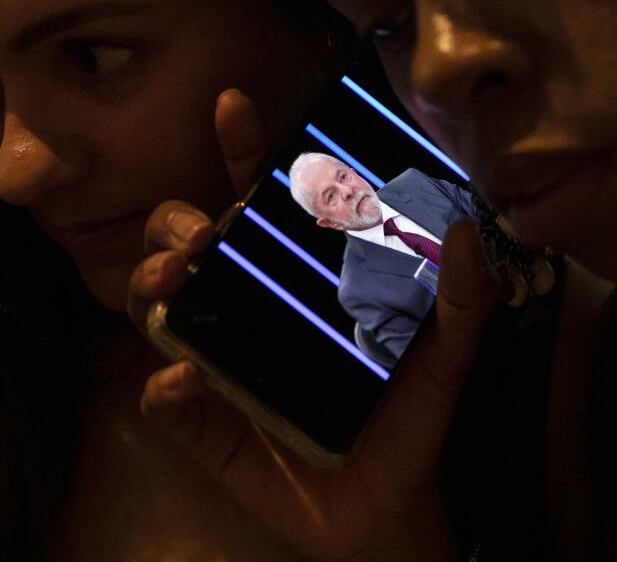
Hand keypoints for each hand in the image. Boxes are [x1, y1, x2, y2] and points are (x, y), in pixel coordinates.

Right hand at [127, 90, 501, 560]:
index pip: (261, 201)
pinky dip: (164, 387)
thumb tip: (466, 229)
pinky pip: (163, 397)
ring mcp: (217, 361)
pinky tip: (181, 383)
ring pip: (156, 305)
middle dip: (176, 221)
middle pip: (186, 240)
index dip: (243, 150)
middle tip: (202, 234)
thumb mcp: (444, 358)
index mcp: (297, 277)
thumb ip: (463, 299)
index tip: (233, 107)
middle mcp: (245, 306)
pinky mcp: (202, 423)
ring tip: (172, 285)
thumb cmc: (407, 420)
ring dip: (150, 285)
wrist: (384, 509)